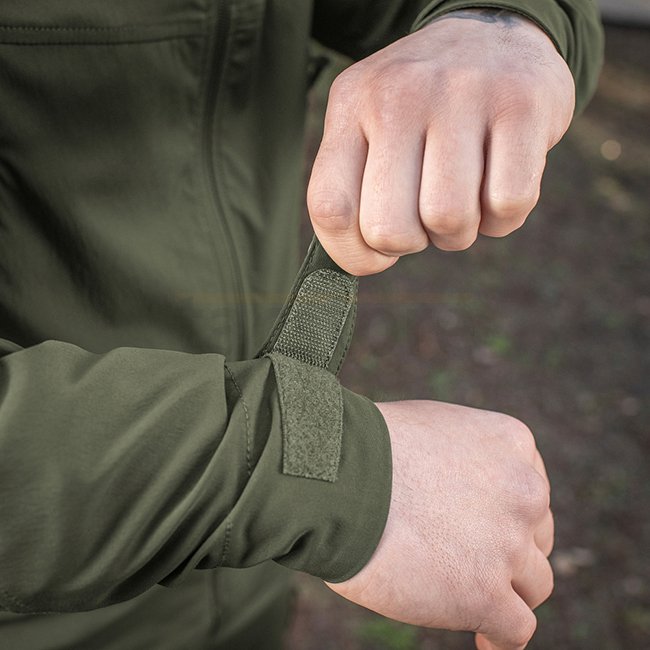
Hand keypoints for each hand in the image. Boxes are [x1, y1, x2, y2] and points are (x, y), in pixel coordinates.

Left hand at [307, 9, 574, 274]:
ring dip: (459, 232)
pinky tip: (496, 186)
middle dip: (413, 242)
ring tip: (462, 198)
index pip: (330, 209)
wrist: (494, 33)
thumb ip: (352, 190)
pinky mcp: (521, 105)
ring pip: (449, 220)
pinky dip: (502, 218)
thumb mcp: (369, 127)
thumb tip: (366, 259)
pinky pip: (508, 204)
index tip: (379, 249)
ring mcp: (462, 95)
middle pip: (390, 229)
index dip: (355, 253)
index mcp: (352, 106)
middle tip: (425, 216)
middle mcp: (399, 95)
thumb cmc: (424, 110)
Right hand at [326, 400, 553, 649]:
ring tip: (472, 599)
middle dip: (507, 550)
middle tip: (469, 558)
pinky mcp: (485, 594)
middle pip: (534, 537)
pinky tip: (483, 639)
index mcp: (512, 444)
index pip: (530, 492)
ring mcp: (508, 545)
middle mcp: (524, 493)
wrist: (340, 477)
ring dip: (506, 591)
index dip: (507, 516)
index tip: (486, 531)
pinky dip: (500, 638)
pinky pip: (515, 629)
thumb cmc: (368, 448)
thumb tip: (459, 486)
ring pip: (532, 584)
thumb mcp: (434, 428)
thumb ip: (464, 454)